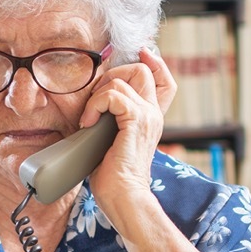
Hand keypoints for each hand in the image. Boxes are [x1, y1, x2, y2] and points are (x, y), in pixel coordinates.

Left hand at [80, 47, 173, 208]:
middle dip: (112, 75)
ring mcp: (148, 116)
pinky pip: (114, 95)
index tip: (139, 54)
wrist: (124, 197)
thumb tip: (90, 110)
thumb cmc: (113, 179)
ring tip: (89, 119)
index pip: (163, 79)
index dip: (152, 62)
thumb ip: (110, 122)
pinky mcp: (137, 120)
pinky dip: (95, 105)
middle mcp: (154, 114)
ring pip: (123, 78)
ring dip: (97, 95)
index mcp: (150, 118)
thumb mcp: (110, 142)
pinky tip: (88, 123)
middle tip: (95, 100)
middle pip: (142, 70)